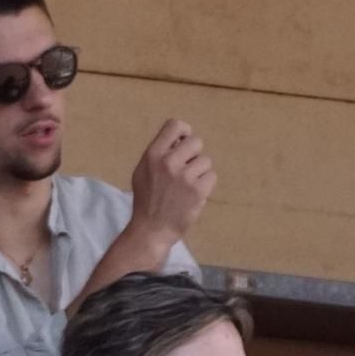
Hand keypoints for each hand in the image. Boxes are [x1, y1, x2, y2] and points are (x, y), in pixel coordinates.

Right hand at [128, 119, 214, 243]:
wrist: (151, 230)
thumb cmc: (147, 200)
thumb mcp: (143, 171)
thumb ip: (158, 154)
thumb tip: (180, 139)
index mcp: (153, 155)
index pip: (175, 125)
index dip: (184, 132)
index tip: (183, 145)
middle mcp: (168, 162)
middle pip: (196, 141)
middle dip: (194, 155)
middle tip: (186, 170)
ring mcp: (184, 177)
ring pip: (206, 161)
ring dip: (200, 172)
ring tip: (188, 186)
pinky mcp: (198, 191)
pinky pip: (211, 176)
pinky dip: (205, 185)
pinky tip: (193, 194)